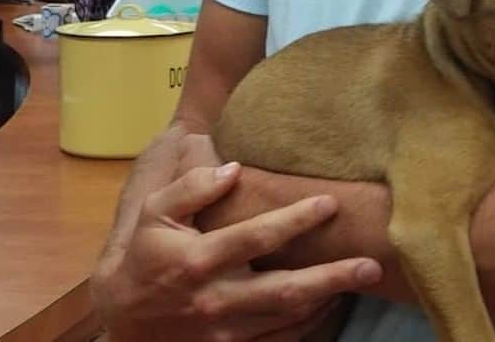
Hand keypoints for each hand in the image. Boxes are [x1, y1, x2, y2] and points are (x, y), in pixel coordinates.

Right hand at [91, 160, 382, 340]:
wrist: (122, 316)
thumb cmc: (146, 251)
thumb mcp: (154, 210)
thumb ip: (192, 187)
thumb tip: (233, 169)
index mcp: (199, 260)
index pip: (257, 237)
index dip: (296, 219)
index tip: (330, 202)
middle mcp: (217, 301)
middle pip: (285, 291)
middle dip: (332, 278)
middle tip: (372, 264)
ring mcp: (225, 332)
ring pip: (288, 320)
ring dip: (329, 300)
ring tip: (362, 277)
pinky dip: (309, 325)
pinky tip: (331, 303)